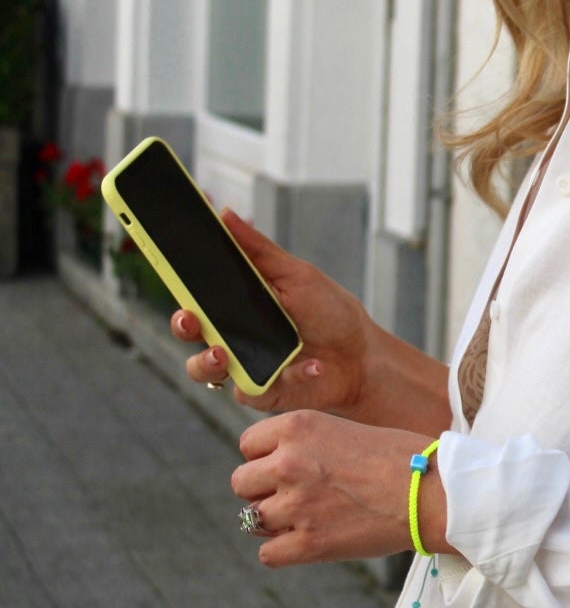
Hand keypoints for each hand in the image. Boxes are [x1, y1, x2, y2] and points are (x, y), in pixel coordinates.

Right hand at [171, 209, 374, 415]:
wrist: (363, 356)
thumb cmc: (330, 312)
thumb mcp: (296, 275)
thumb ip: (259, 250)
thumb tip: (223, 214)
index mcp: (236, 304)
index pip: (195, 294)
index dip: (178, 284)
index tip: (168, 270)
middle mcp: (232, 335)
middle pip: (189, 332)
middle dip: (182, 325)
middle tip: (190, 320)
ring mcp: (243, 366)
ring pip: (203, 370)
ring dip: (206, 363)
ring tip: (222, 355)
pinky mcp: (262, 393)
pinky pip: (252, 392)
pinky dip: (286, 377)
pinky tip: (312, 367)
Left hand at [230, 410, 453, 567]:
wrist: (435, 493)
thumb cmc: (403, 458)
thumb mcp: (346, 429)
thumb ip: (307, 443)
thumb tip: (277, 464)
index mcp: (298, 427)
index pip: (247, 444)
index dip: (265, 458)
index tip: (288, 467)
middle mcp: (289, 463)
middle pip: (241, 483)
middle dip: (262, 490)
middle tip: (294, 495)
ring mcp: (296, 505)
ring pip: (251, 519)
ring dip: (273, 521)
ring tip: (306, 518)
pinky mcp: (309, 543)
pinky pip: (267, 554)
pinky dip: (282, 551)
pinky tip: (305, 542)